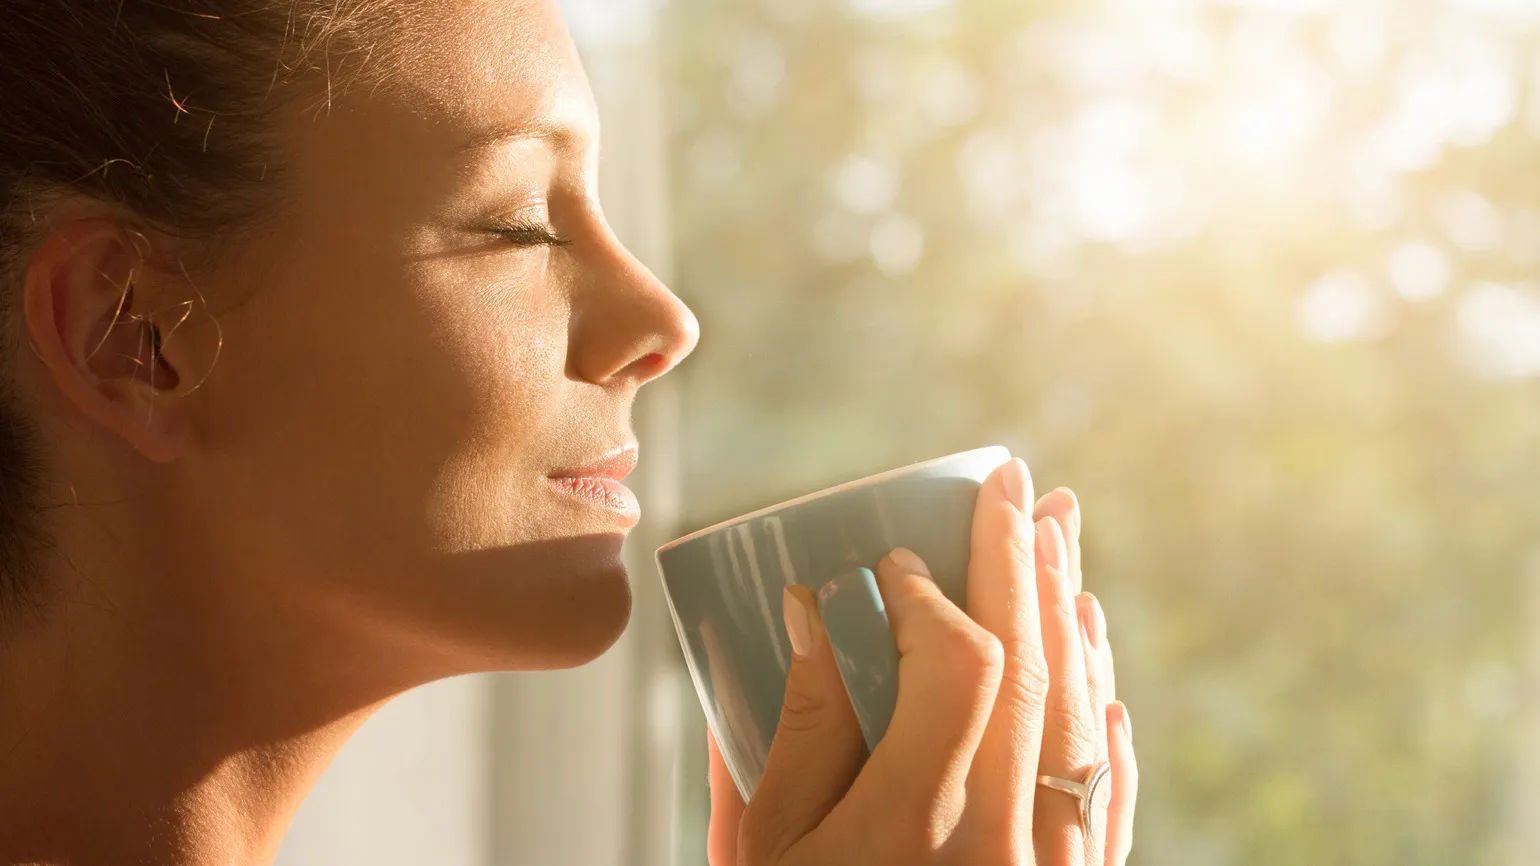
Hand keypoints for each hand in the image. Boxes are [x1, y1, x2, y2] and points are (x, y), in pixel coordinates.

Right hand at [706, 459, 1136, 864]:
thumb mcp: (758, 851)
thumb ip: (791, 731)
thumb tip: (814, 613)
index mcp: (912, 832)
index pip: (958, 668)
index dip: (934, 593)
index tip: (898, 557)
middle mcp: (1003, 851)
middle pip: (1037, 673)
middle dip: (1025, 563)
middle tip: (1019, 482)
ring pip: (1087, 722)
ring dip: (1075, 620)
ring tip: (1062, 542)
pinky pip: (1111, 792)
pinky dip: (1108, 714)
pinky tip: (1098, 660)